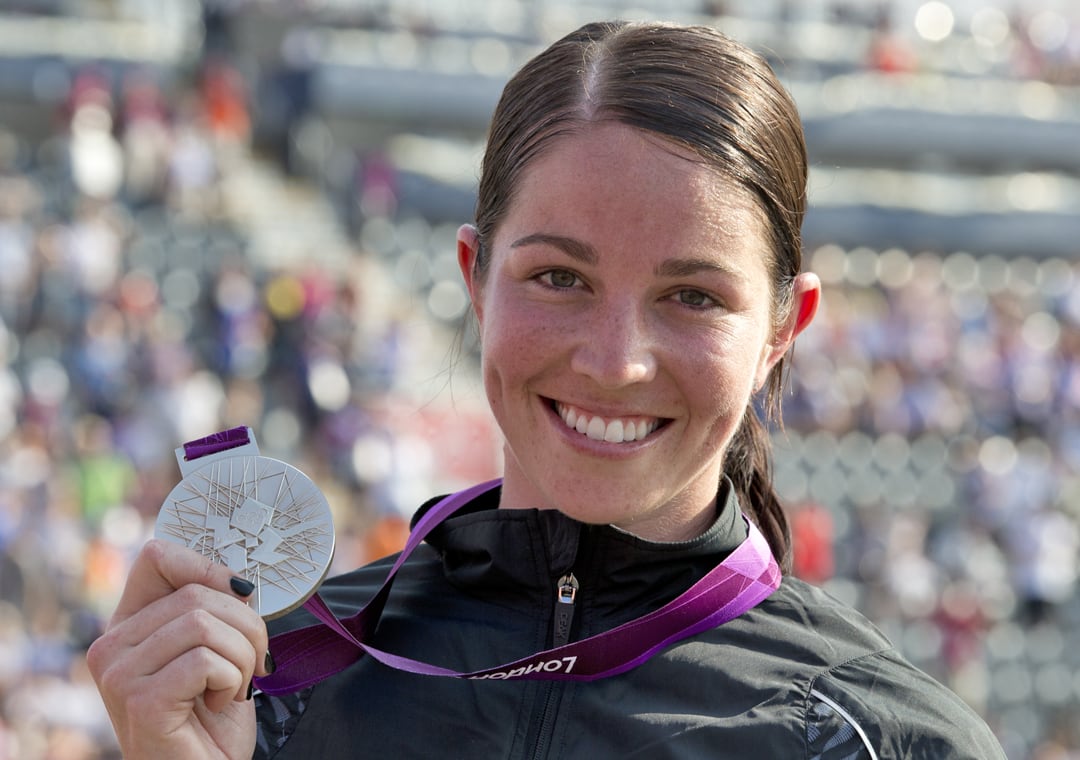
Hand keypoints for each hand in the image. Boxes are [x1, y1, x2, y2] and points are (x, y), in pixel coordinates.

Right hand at [87, 539, 270, 759]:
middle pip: (196, 593)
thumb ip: (214, 609)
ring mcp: (118, 675)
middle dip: (246, 625)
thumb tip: (240, 580)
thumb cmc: (212, 719)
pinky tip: (219, 703)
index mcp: (127, 626)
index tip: (242, 595)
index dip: (208, 567)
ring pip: (204, 624)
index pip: (158, 556)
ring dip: (241, 656)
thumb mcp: (216, 649)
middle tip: (254, 660)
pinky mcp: (140, 701)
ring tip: (234, 685)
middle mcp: (110, 646)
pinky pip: (205, 660)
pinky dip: (232, 680)